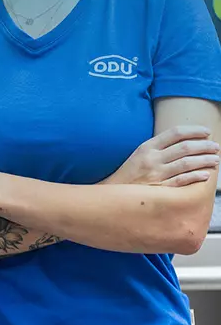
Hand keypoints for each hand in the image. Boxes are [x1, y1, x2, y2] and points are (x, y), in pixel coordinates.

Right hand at [105, 125, 219, 186]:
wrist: (113, 194)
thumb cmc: (129, 175)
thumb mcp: (139, 154)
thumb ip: (158, 148)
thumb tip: (182, 141)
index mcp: (147, 147)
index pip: (175, 133)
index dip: (193, 130)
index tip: (206, 131)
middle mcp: (152, 159)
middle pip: (185, 147)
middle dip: (204, 146)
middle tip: (215, 146)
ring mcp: (157, 174)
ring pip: (187, 163)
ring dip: (205, 160)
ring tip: (215, 159)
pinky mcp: (160, 190)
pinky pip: (183, 181)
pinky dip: (196, 176)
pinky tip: (206, 174)